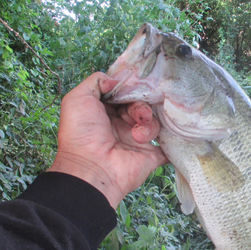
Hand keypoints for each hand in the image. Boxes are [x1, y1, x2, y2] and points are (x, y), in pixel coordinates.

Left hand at [48, 72, 167, 208]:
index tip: (136, 88)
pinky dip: (172, 141)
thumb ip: (95, 82)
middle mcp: (121, 126)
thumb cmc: (81, 134)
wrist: (92, 169)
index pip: (124, 96)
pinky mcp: (150, 156)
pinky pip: (168, 146)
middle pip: (141, 107)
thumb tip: (115, 80)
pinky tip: (170, 135)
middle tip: (138, 115)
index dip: (131, 91)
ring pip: (154, 123)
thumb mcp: (77, 99)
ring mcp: (137, 141)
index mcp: (105, 113)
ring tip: (138, 135)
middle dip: (141, 107)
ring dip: (148, 125)